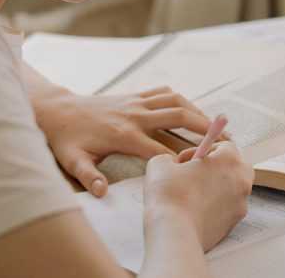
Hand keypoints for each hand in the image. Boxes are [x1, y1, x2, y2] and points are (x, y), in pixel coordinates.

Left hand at [34, 85, 212, 196]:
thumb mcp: (73, 161)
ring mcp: (136, 102)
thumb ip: (89, 176)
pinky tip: (189, 108)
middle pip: (178, 116)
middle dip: (205, 127)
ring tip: (215, 124)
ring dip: (197, 109)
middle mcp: (136, 115)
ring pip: (175, 100)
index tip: (203, 165)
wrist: (58, 111)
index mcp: (124, 135)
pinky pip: (163, 92)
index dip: (184, 157)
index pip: (162, 148)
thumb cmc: (67, 139)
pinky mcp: (134, 95)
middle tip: (226, 139)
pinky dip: (179, 98)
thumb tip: (103, 192)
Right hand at [143, 142, 253, 251]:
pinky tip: (197, 209)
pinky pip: (229, 207)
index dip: (206, 149)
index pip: (226, 146)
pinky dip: (218, 205)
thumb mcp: (160, 163)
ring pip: (235, 187)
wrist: (174, 232)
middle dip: (219, 166)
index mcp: (228, 160)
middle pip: (237, 165)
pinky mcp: (234, 223)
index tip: (189, 160)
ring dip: (219, 186)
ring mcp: (240, 203)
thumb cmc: (170, 195)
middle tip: (197, 173)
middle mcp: (240, 179)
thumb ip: (171, 158)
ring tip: (195, 192)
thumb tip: (173, 165)